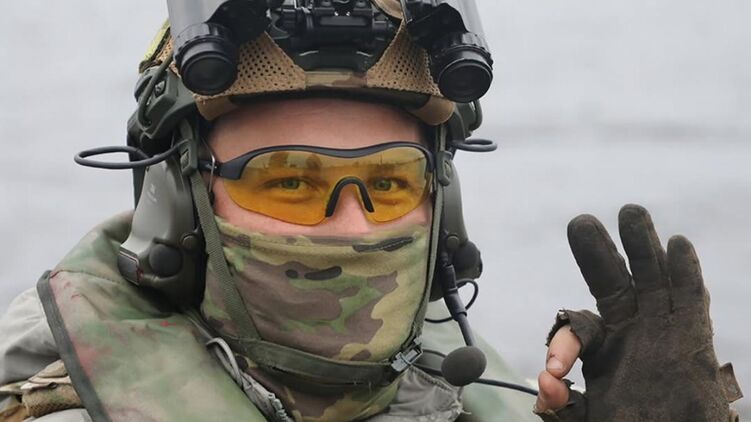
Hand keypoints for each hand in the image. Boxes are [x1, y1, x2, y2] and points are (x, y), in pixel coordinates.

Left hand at [534, 204, 739, 420]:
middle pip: (611, 281)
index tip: (556, 373)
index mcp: (600, 348)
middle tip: (580, 223)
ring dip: (642, 247)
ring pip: (651, 277)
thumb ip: (565, 405)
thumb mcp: (588, 420)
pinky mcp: (693, 334)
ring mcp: (661, 326)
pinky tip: (678, 244)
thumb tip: (546, 384)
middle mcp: (629, 328)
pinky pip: (690, 297)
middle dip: (597, 252)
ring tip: (631, 214)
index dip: (564, 346)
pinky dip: (685, 271)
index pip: (577, 331)